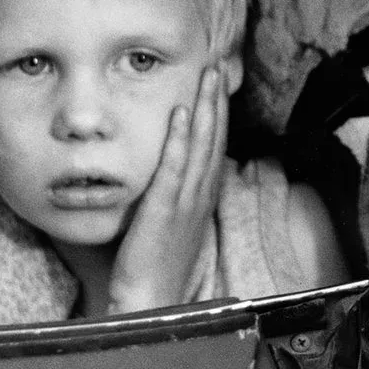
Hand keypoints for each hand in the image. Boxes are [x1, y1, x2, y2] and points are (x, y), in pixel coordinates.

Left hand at [105, 64, 228, 314]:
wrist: (150, 302)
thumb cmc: (153, 271)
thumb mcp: (169, 229)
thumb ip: (171, 202)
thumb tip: (165, 179)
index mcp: (201, 200)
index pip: (214, 148)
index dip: (217, 115)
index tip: (217, 86)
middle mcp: (199, 197)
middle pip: (213, 139)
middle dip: (216, 101)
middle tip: (218, 66)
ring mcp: (184, 203)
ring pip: (200, 146)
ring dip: (205, 108)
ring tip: (206, 76)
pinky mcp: (164, 210)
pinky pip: (174, 167)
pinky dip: (178, 138)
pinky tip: (180, 113)